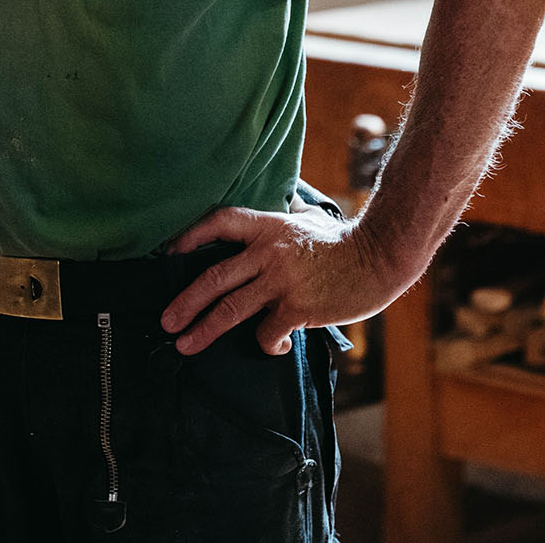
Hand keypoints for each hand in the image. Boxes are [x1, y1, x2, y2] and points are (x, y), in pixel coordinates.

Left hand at [160, 204, 393, 357]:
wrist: (378, 258)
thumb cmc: (343, 241)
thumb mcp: (308, 218)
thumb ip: (288, 213)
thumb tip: (285, 199)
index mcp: (268, 226)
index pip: (221, 222)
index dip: (192, 234)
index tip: (170, 252)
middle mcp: (268, 252)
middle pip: (215, 275)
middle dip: (186, 300)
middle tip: (166, 320)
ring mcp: (281, 281)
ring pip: (231, 308)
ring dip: (204, 329)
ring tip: (185, 345)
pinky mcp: (297, 308)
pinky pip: (268, 334)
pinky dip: (268, 344)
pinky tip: (277, 345)